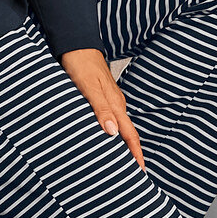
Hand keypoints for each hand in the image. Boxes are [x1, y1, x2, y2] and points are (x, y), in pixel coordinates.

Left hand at [62, 47, 143, 167]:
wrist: (76, 43)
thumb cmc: (80, 63)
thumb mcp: (88, 87)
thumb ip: (100, 109)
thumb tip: (112, 133)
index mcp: (115, 104)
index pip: (129, 135)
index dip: (135, 154)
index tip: (140, 172)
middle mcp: (116, 104)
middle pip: (128, 133)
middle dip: (132, 153)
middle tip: (133, 174)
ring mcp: (110, 99)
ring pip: (120, 126)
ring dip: (122, 144)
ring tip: (122, 161)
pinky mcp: (102, 96)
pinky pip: (111, 118)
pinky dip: (113, 132)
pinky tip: (107, 137)